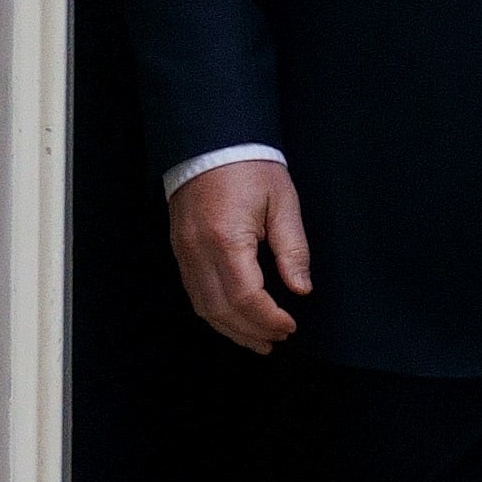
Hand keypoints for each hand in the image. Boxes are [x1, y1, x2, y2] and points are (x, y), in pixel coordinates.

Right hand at [166, 158, 312, 352]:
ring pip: (203, 307)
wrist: (213, 140)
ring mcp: (184, 252)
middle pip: (221, 310)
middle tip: (277, 339)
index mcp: (227, 238)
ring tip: (258, 340)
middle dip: (251, 331)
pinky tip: (233, 319)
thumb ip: (293, 248)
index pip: (245, 297)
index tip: (289, 326)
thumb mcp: (283, 202)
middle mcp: (199, 250)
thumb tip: (300, 289)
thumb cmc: (251, 166)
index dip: (268, 319)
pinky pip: (194, 293)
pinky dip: (214, 313)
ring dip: (231, 329)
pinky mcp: (180, 249)